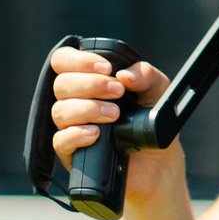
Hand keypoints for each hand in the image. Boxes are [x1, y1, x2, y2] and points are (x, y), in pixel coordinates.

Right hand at [49, 47, 180, 201]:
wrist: (158, 159)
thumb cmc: (151, 120)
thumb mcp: (157, 90)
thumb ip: (146, 75)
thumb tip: (126, 75)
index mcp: (88, 80)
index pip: (63, 61)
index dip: (78, 60)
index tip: (106, 68)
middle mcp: (75, 101)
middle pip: (61, 84)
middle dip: (91, 84)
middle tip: (118, 91)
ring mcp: (71, 127)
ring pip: (60, 111)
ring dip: (88, 109)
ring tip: (115, 114)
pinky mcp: (71, 152)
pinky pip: (60, 140)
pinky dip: (76, 134)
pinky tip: (95, 133)